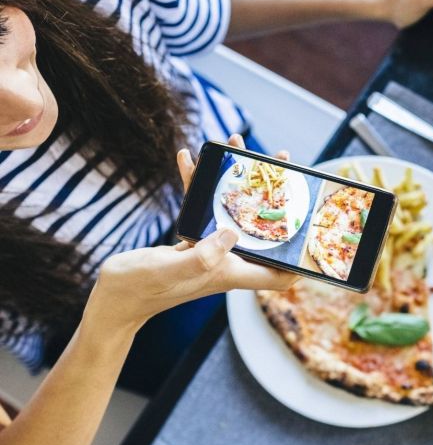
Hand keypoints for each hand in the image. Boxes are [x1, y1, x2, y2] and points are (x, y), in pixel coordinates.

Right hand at [87, 134, 298, 330]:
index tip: (310, 225)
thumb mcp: (170, 270)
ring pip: (233, 210)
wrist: (112, 300)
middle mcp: (227, 261)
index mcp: (231, 272)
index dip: (299, 257)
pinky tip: (187, 158)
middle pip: (262, 229)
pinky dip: (197, 184)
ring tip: (234, 144)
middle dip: (271, 194)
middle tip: (276, 159)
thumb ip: (203, 256)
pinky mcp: (190, 241)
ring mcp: (209, 250)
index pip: (279, 273)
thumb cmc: (139, 290)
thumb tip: (230, 233)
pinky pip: (202, 208)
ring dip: (234, 178)